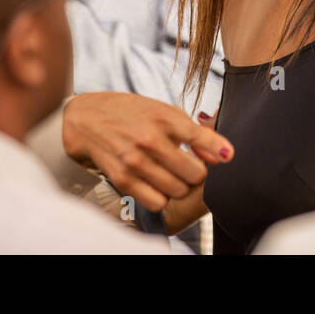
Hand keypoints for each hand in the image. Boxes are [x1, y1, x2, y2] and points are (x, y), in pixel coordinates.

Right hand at [61, 93, 233, 211]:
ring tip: (173, 175)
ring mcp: (136, 161)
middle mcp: (151, 139)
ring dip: (180, 187)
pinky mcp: (123, 179)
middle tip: (190, 167)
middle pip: (195, 174)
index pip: (201, 137)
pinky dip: (162, 197)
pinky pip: (157, 202)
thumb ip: (194, 132)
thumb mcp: (163, 111)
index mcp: (164, 117)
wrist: (86, 119)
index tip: (227, 156)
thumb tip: (223, 155)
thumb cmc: (131, 113)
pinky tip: (157, 184)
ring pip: (178, 191)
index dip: (219, 150)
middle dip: (197, 173)